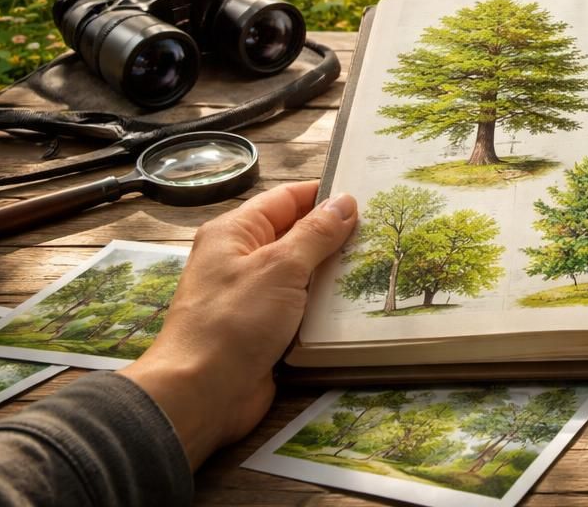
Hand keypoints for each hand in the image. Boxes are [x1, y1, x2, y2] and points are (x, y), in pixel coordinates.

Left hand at [123, 180, 356, 468]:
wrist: (201, 394)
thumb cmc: (234, 321)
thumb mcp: (279, 267)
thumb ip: (315, 233)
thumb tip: (344, 202)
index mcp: (236, 233)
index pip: (288, 198)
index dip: (326, 194)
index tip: (371, 193)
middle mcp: (244, 259)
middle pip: (299, 235)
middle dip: (338, 235)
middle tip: (386, 229)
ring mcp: (256, 296)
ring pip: (305, 274)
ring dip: (337, 272)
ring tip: (384, 261)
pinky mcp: (267, 329)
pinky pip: (304, 307)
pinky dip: (328, 305)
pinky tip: (362, 302)